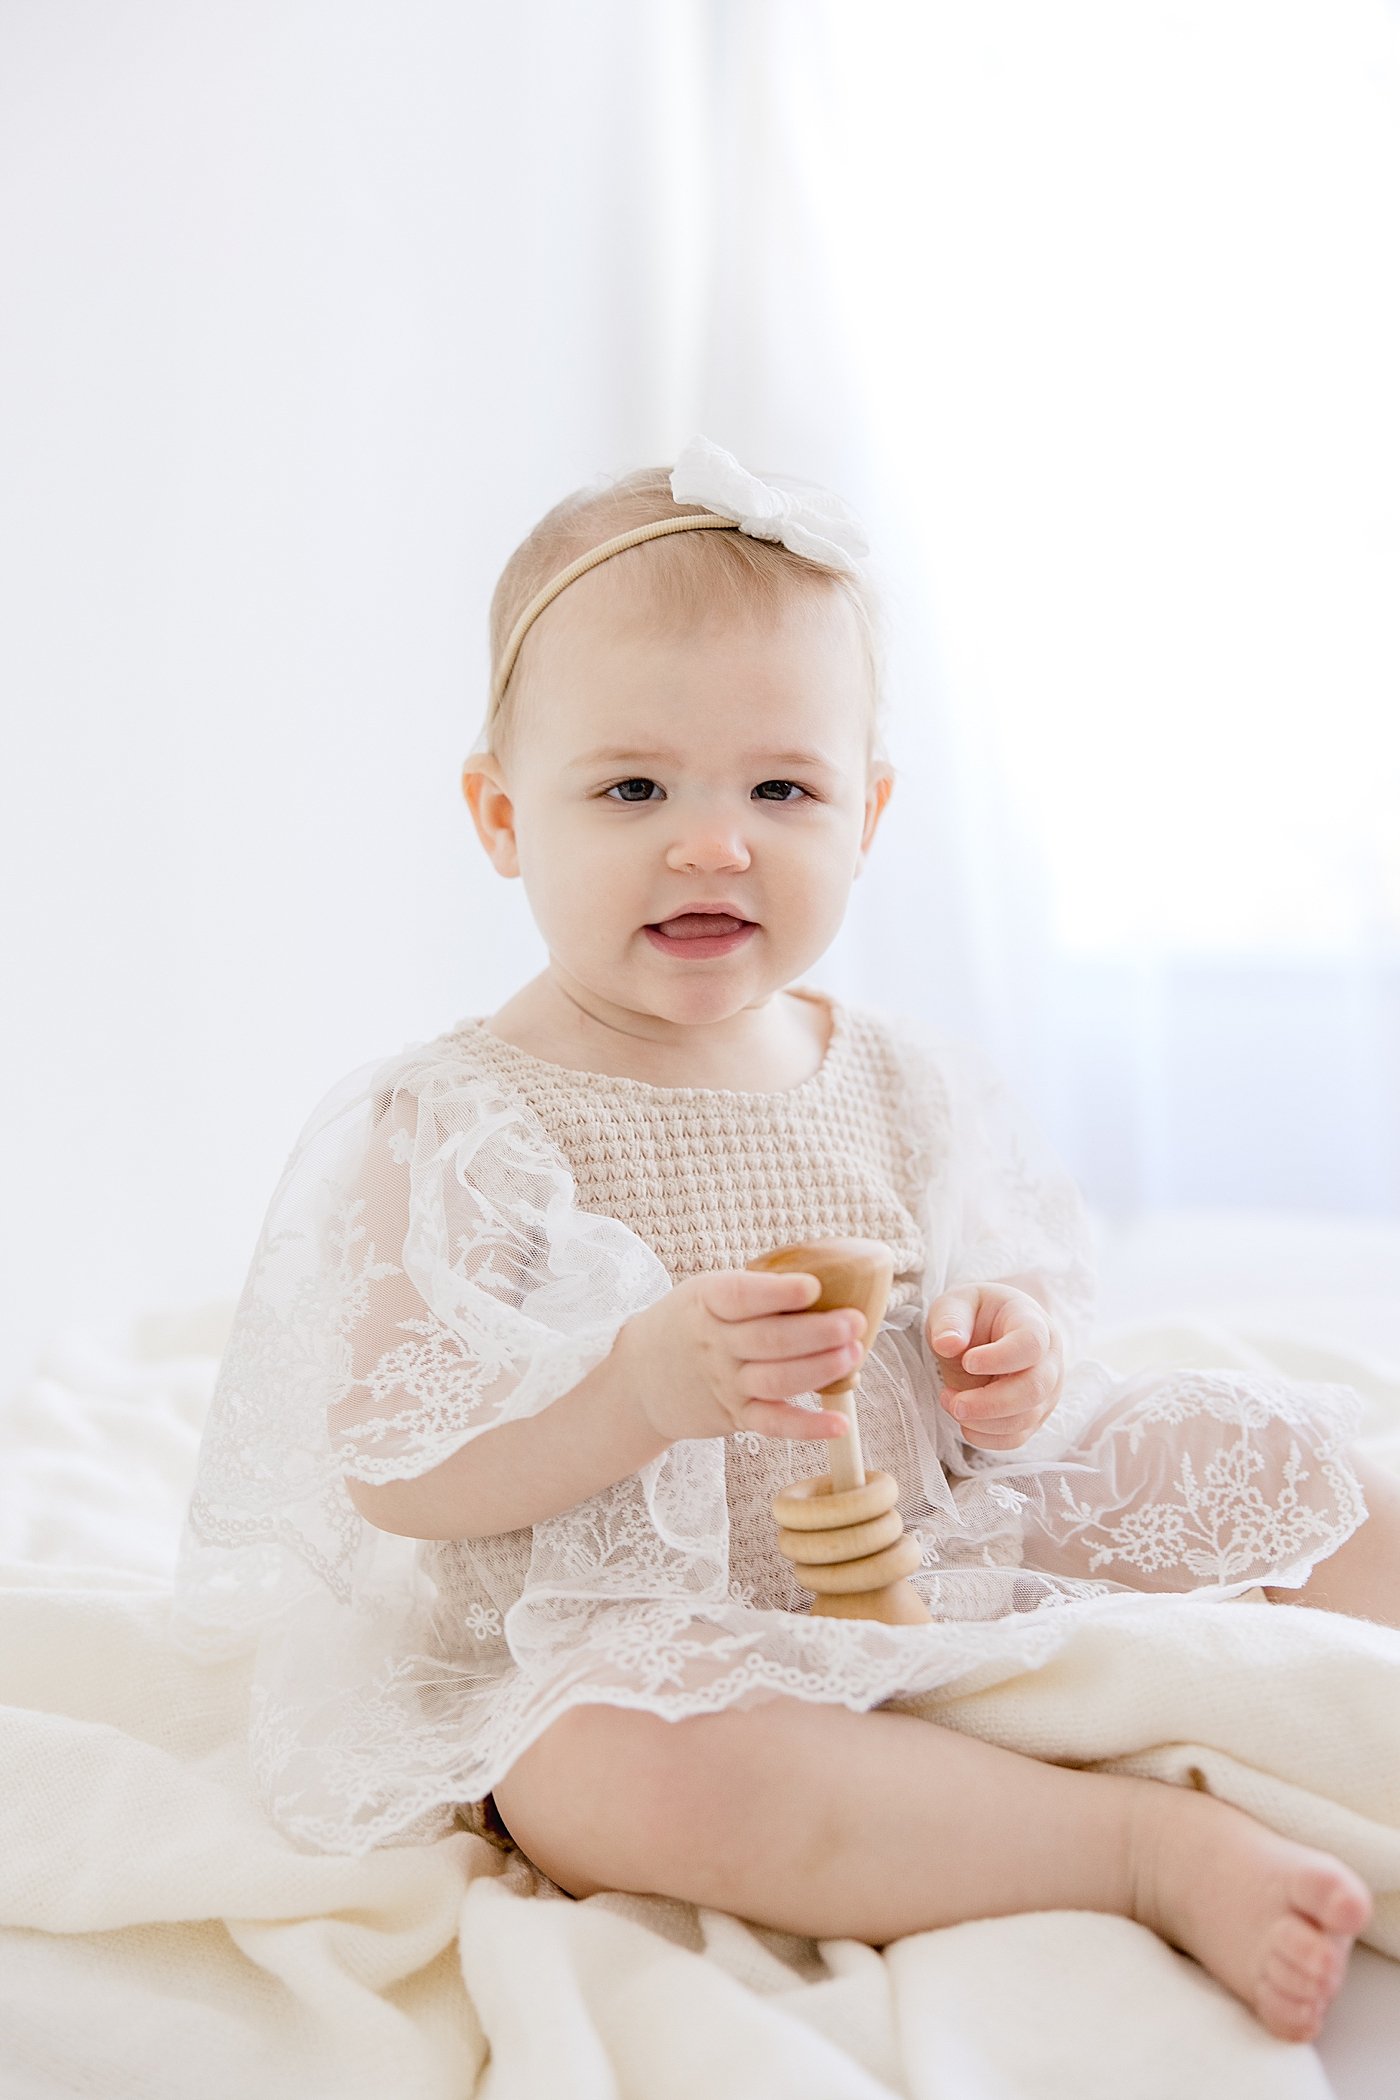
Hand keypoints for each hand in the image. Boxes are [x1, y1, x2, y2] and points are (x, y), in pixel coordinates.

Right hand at [627, 1268, 866, 1446]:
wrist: (640, 1379)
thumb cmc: (689, 1325)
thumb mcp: (706, 1293)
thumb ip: (755, 1290)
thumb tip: (830, 1280)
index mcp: (708, 1302)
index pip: (741, 1296)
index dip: (778, 1293)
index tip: (813, 1286)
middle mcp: (716, 1344)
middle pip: (769, 1340)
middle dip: (817, 1332)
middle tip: (854, 1322)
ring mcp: (726, 1383)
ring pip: (776, 1380)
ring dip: (819, 1369)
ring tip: (853, 1354)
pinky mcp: (736, 1416)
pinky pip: (774, 1424)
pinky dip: (808, 1427)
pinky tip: (839, 1422)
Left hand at [924, 1283, 1063, 1450]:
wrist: (983, 1334)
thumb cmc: (972, 1316)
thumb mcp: (954, 1305)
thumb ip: (949, 1320)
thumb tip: (947, 1344)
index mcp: (1033, 1323)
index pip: (1031, 1344)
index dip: (1000, 1358)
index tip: (967, 1362)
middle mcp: (1049, 1359)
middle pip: (1034, 1389)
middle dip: (989, 1403)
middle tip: (952, 1401)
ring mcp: (1046, 1391)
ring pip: (1026, 1419)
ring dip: (982, 1421)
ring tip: (950, 1402)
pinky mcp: (1034, 1416)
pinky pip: (1016, 1438)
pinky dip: (986, 1438)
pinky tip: (964, 1422)